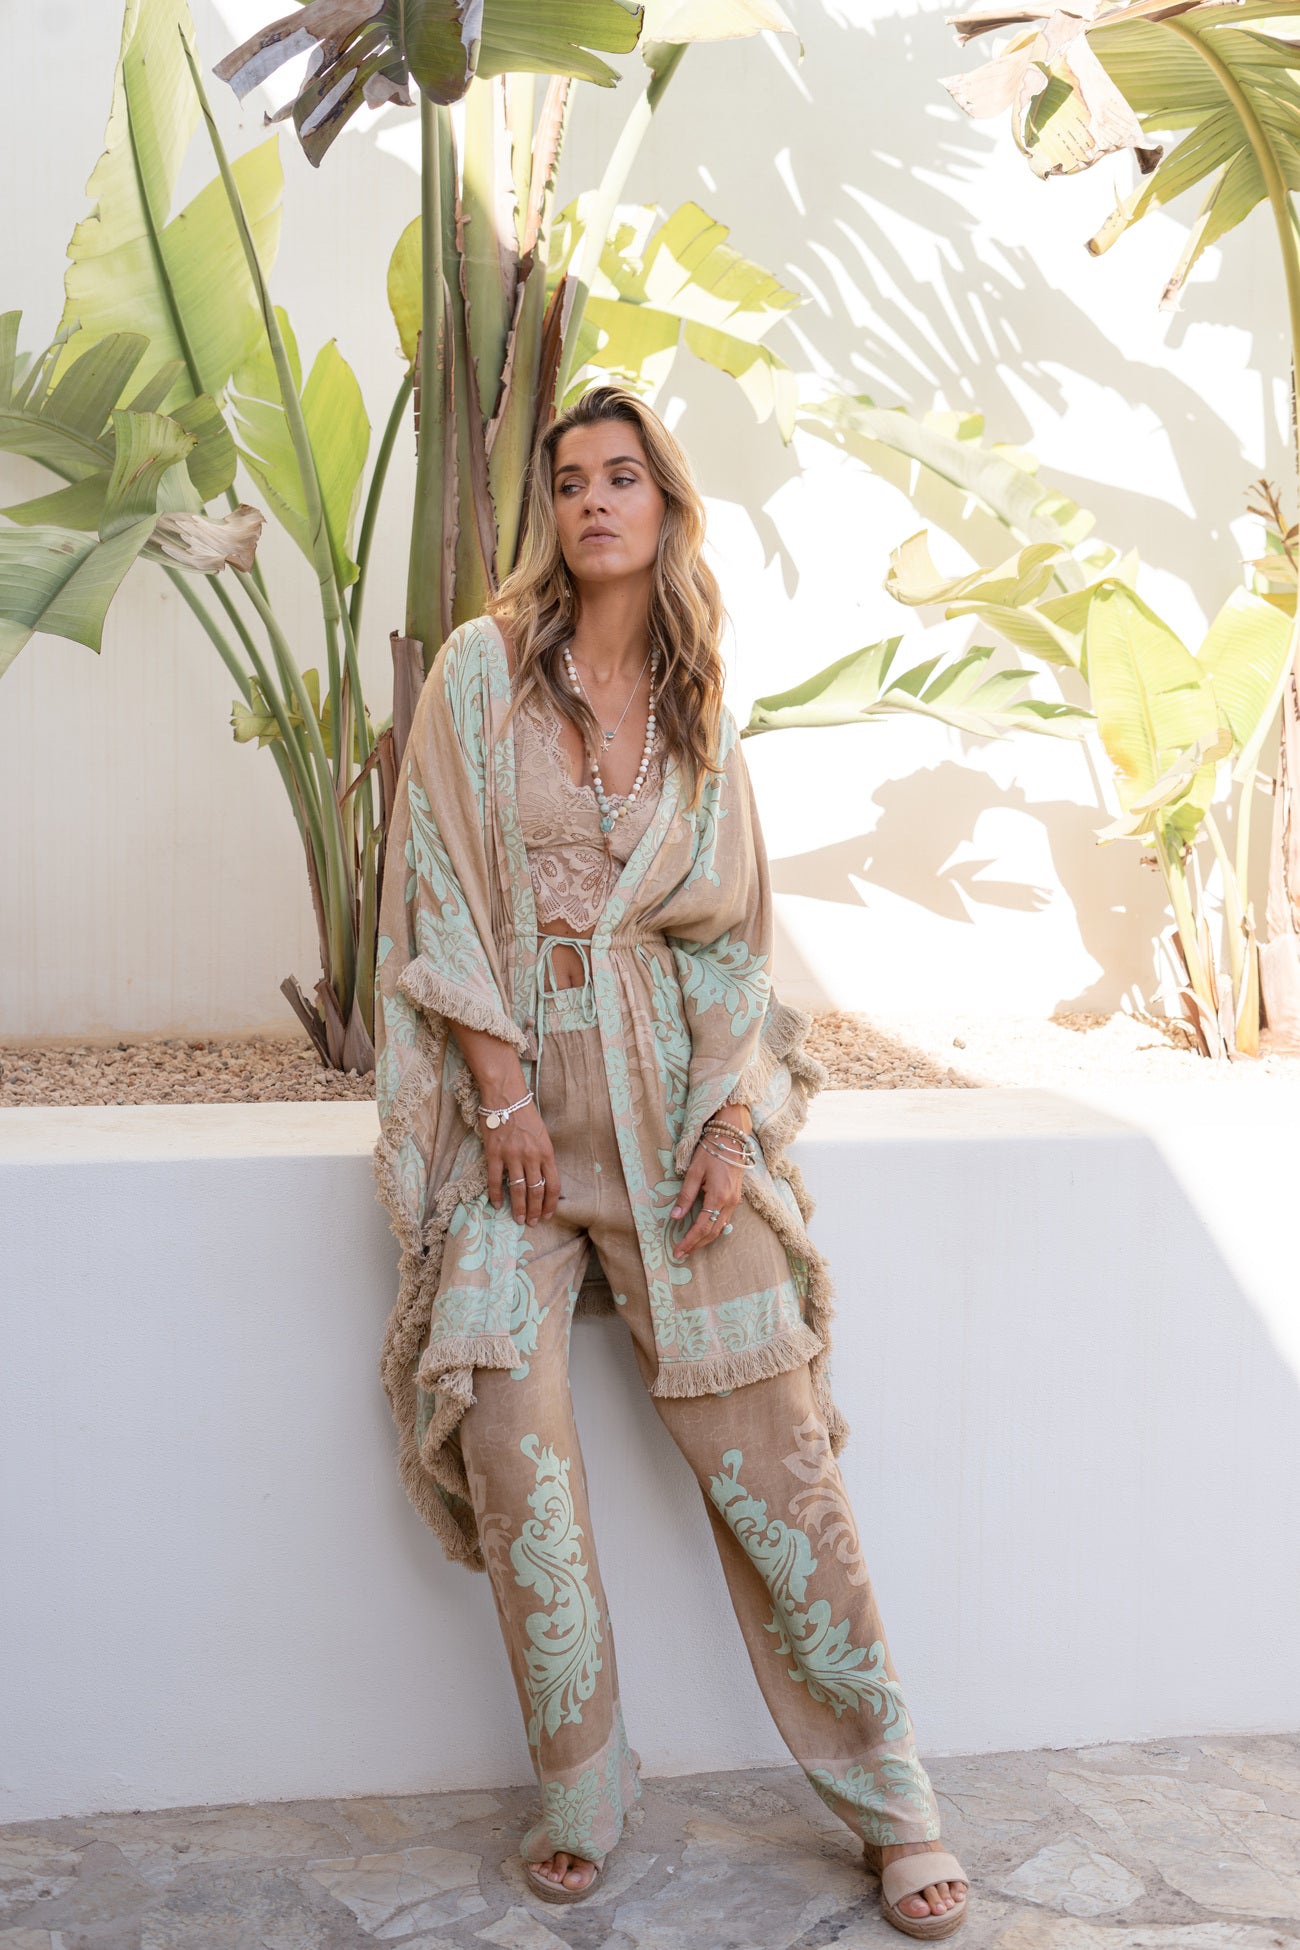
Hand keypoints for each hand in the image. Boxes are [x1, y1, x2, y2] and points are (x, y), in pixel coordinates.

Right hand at [483, 1102, 560, 1226]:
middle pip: (536, 1191)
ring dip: (518, 1207)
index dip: (550, 1203)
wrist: (506, 1096)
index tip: (548, 1215)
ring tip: (518, 1219)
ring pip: (517, 1189)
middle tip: (532, 1223)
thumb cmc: (525, 1114)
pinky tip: (496, 1204)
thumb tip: (542, 1177)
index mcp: (546, 1152)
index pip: (553, 1185)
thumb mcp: (543, 1134)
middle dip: (535, 1210)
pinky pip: (496, 1180)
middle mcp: (531, 1156)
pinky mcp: (494, 1154)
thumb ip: (543, 1156)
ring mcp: (512, 1156)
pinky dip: (496, 1194)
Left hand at [671, 1136, 742, 1256]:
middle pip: (712, 1232)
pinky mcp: (735, 1198)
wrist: (732, 1138)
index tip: (678, 1251)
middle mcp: (729, 1203)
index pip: (702, 1227)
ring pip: (720, 1228)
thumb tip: (675, 1218)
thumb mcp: (694, 1173)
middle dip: (696, 1245)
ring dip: (704, 1240)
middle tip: (681, 1255)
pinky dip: (712, 1229)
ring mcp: (735, 1201)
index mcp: (718, 1197)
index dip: (689, 1241)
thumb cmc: (711, 1151)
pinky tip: (703, 1232)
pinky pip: (725, 1220)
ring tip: (690, 1247)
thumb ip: (685, 1196)